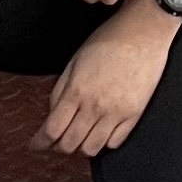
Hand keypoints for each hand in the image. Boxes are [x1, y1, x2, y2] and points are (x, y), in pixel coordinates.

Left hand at [39, 3, 177, 157]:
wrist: (144, 31)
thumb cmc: (109, 39)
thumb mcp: (76, 59)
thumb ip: (61, 88)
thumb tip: (53, 113)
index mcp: (77, 89)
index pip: (52, 129)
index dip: (40, 142)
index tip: (36, 144)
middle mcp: (95, 105)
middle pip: (69, 144)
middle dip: (58, 147)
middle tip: (56, 142)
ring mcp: (116, 113)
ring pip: (92, 149)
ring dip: (81, 147)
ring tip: (80, 136)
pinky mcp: (134, 114)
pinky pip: (115, 142)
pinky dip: (104, 142)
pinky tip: (101, 131)